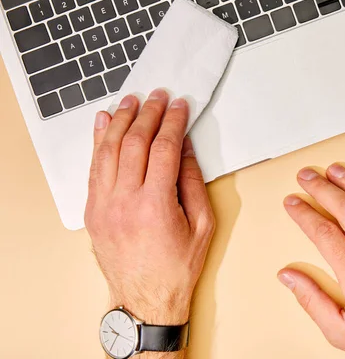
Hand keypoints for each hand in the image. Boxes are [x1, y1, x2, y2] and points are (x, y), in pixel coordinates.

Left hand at [85, 90, 214, 327]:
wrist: (145, 299)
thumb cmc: (177, 266)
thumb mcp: (202, 225)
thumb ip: (193, 182)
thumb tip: (185, 148)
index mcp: (155, 205)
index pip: (163, 149)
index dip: (172, 123)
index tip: (179, 106)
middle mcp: (124, 201)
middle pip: (134, 143)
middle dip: (148, 114)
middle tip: (158, 96)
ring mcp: (103, 205)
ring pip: (108, 150)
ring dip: (120, 121)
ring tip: (130, 100)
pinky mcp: (92, 210)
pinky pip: (94, 168)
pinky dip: (98, 142)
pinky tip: (104, 123)